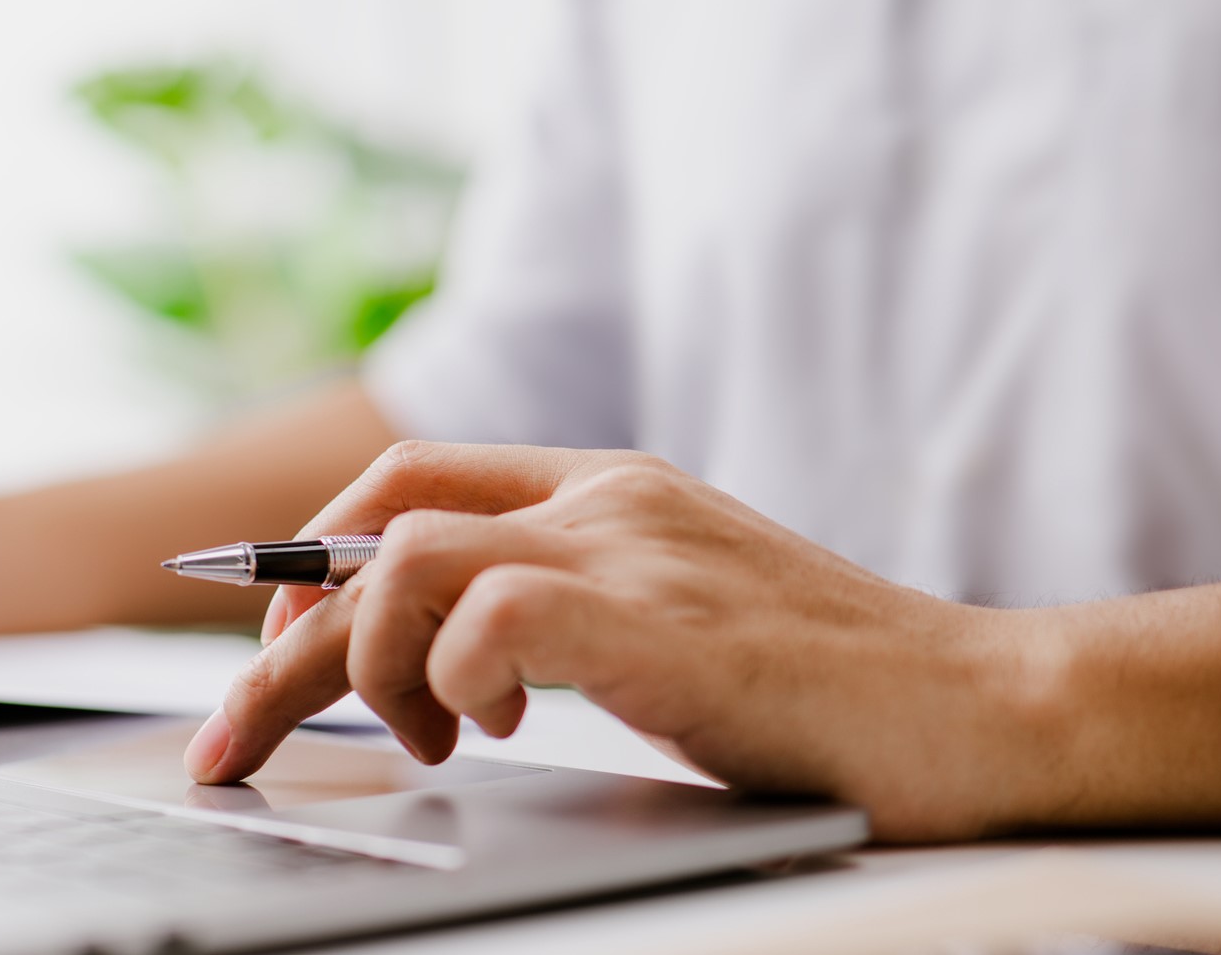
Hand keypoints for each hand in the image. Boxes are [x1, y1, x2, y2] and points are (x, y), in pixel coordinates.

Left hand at [186, 442, 1062, 841]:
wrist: (975, 709)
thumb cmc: (820, 686)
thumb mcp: (664, 618)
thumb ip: (560, 609)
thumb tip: (437, 656)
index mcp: (600, 487)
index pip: (405, 481)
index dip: (307, 556)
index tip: (265, 645)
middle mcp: (603, 498)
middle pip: (374, 523)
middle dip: (282, 633)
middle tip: (245, 729)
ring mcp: (632, 548)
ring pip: (403, 557)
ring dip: (368, 663)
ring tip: (427, 739)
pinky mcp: (661, 621)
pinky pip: (488, 614)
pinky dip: (452, 675)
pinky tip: (494, 727)